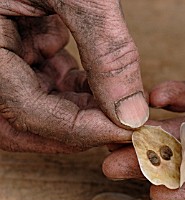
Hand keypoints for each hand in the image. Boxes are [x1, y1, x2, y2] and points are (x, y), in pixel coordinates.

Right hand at [0, 2, 148, 152]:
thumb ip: (105, 50)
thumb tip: (132, 112)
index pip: (28, 112)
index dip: (80, 129)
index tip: (124, 131)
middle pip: (23, 125)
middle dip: (74, 133)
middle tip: (119, 132)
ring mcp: (5, 53)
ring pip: (38, 106)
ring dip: (80, 113)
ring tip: (120, 107)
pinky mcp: (22, 42)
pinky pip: (46, 82)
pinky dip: (77, 89)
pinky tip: (103, 86)